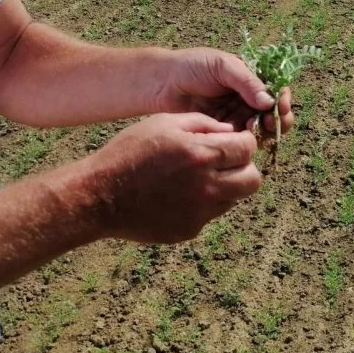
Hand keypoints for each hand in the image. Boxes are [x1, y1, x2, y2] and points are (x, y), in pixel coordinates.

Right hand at [88, 113, 260, 243]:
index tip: (232, 143)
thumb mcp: (163, 122)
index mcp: (202, 154)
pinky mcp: (190, 229)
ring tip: (197, 178)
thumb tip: (229, 132)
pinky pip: (210, 215)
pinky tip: (178, 195)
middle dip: (244, 167)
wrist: (100, 196)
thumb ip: (203, 123)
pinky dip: (202, 204)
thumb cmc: (129, 153)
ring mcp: (200, 212)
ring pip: (234, 199)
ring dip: (225, 186)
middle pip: (253, 180)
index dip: (243, 142)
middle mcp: (207, 186)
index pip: (248, 148)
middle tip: (225, 163)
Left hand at [157, 48, 294, 138]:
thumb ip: (247, 82)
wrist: (162, 82)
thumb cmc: (192, 66)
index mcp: (249, 79)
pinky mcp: (222, 131)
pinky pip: (240, 138)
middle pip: (272, 112)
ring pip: (259, 128)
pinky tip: (241, 136)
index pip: (275, 90)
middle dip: (277, 118)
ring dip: (263, 130)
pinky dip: (245, 139)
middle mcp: (246, 98)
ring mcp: (235, 115)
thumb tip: (270, 102)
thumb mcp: (222, 66)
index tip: (282, 103)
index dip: (283, 98)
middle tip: (271, 122)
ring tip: (254, 127)